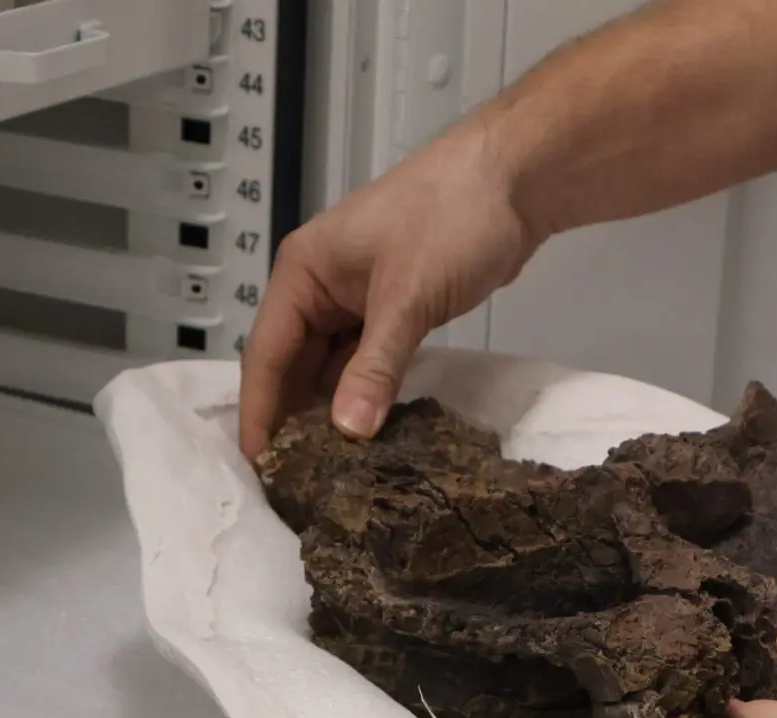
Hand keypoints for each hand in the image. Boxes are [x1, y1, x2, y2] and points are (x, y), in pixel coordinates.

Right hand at [238, 123, 542, 459]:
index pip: (267, 352)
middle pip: (296, 362)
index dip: (262, 410)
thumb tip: (346, 431)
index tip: (260, 465)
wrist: (516, 179)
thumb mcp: (407, 299)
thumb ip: (374, 368)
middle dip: (295, 416)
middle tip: (297, 479)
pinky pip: (369, 356)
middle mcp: (322, 284)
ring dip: (333, 407)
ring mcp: (360, 295)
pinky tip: (370, 429)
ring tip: (330, 467)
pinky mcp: (398, 305)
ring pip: (334, 362)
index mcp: (303, 271)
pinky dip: (367, 389)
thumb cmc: (450, 220)